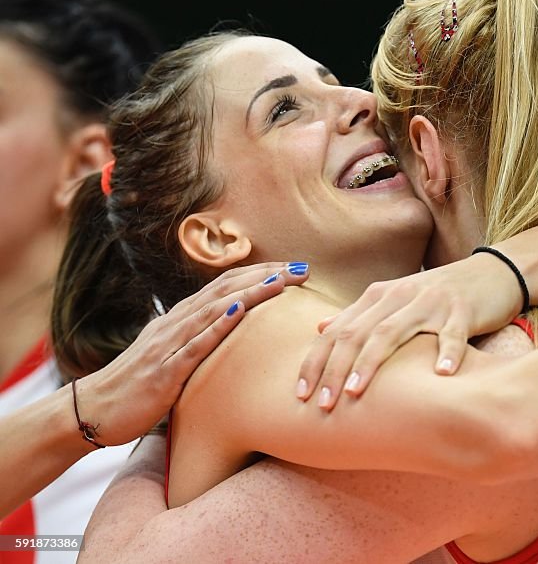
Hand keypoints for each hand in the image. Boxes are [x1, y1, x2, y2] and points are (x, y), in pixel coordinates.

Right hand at [73, 262, 309, 445]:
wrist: (93, 410)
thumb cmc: (137, 386)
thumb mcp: (174, 357)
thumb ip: (199, 343)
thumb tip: (231, 335)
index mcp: (180, 320)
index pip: (226, 287)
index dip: (260, 275)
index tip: (293, 269)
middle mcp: (175, 324)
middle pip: (226, 290)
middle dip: (266, 277)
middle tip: (302, 268)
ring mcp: (169, 345)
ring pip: (214, 310)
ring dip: (249, 294)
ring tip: (280, 281)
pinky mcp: (164, 372)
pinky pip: (193, 345)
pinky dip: (217, 327)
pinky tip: (238, 313)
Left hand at [297, 252, 522, 406]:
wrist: (491, 273)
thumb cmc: (439, 295)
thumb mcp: (396, 298)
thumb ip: (360, 314)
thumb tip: (320, 327)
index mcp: (380, 296)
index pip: (338, 330)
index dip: (316, 360)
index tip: (301, 393)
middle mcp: (400, 296)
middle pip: (359, 333)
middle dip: (335, 368)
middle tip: (322, 403)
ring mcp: (432, 302)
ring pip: (394, 332)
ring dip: (371, 363)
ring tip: (356, 393)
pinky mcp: (464, 310)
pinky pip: (453, 334)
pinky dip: (447, 353)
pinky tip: (441, 375)